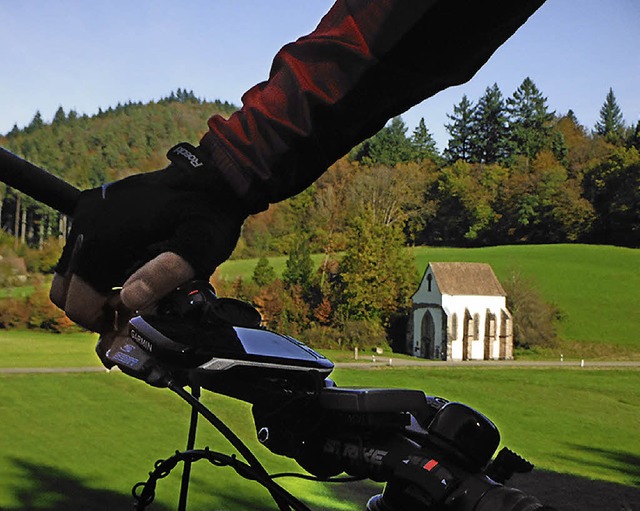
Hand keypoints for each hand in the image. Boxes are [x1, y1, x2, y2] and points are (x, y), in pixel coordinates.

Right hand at [50, 144, 246, 331]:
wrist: (212, 174)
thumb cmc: (209, 214)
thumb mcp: (201, 248)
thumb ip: (167, 273)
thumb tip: (130, 297)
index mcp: (104, 238)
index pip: (76, 301)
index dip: (99, 321)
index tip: (126, 321)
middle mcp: (87, 223)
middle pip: (65, 287)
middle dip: (91, 306)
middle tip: (127, 310)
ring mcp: (89, 210)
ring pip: (72, 268)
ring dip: (94, 286)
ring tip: (132, 289)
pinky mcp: (97, 204)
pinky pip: (83, 247)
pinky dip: (97, 266)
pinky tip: (131, 265)